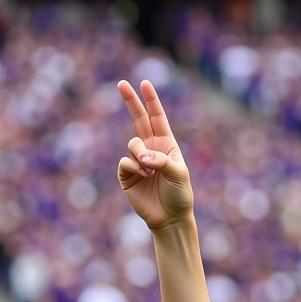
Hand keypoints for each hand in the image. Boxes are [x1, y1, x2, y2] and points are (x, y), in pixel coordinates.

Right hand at [117, 79, 193, 230]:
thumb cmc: (179, 195)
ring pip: (131, 144)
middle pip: (138, 119)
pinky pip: (125, 161)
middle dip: (130, 101)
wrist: (169, 218)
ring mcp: (137, 161)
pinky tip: (143, 177)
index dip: (151, 100)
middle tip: (121, 83)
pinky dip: (134, 167)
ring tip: (150, 171)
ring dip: (140, 154)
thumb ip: (162, 160)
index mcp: (166, 144)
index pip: (157, 117)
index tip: (145, 83)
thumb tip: (141, 156)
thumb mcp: (179, 174)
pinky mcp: (127, 174)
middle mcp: (150, 149)